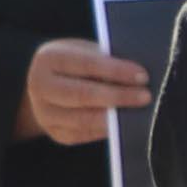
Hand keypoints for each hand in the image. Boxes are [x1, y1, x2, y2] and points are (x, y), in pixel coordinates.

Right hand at [16, 37, 147, 146]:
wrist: (46, 83)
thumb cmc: (76, 63)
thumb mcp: (84, 52)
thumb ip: (105, 61)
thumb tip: (139, 77)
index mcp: (49, 59)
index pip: (86, 64)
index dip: (116, 71)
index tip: (142, 76)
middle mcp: (40, 87)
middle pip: (82, 94)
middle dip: (118, 96)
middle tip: (146, 96)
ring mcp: (45, 113)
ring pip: (84, 119)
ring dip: (116, 117)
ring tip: (141, 113)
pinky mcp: (56, 134)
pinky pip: (87, 134)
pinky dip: (109, 129)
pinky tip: (127, 125)